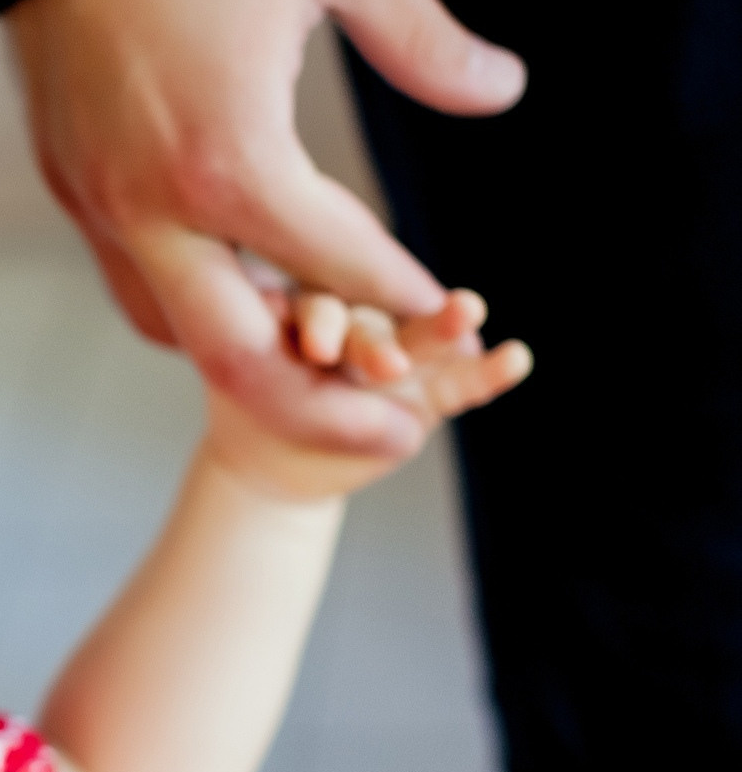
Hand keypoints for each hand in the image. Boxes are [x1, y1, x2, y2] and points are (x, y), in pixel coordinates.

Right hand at [4, 0, 525, 457]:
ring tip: (308, 355)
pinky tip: (229, 280)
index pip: (335, 265)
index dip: (402, 297)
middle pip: (234, 360)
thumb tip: (499, 91)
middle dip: (318, 408)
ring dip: (240, 351)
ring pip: (168, 323)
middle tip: (390, 433)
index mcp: (230, 161)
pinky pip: (128, 272)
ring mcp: (96, 196)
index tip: (445, 316)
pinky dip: (185, 296)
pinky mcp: (64, 176)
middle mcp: (150, 204)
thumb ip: (423, 41)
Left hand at [203, 289, 530, 502]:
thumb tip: (295, 356)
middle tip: (385, 366)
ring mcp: (402, 357)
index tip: (316, 350)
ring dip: (446, 324)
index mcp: (307, 315)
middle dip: (375, 344)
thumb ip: (277, 373)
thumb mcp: (256, 391)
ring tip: (469, 307)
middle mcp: (360, 327)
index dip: (318, 326)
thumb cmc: (258, 415)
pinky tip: (516, 358)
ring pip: (422, 340)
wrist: (277, 464)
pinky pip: (463, 383)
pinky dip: (490, 372)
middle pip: (369, 325)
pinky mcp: (431, 391)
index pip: (315, 310)